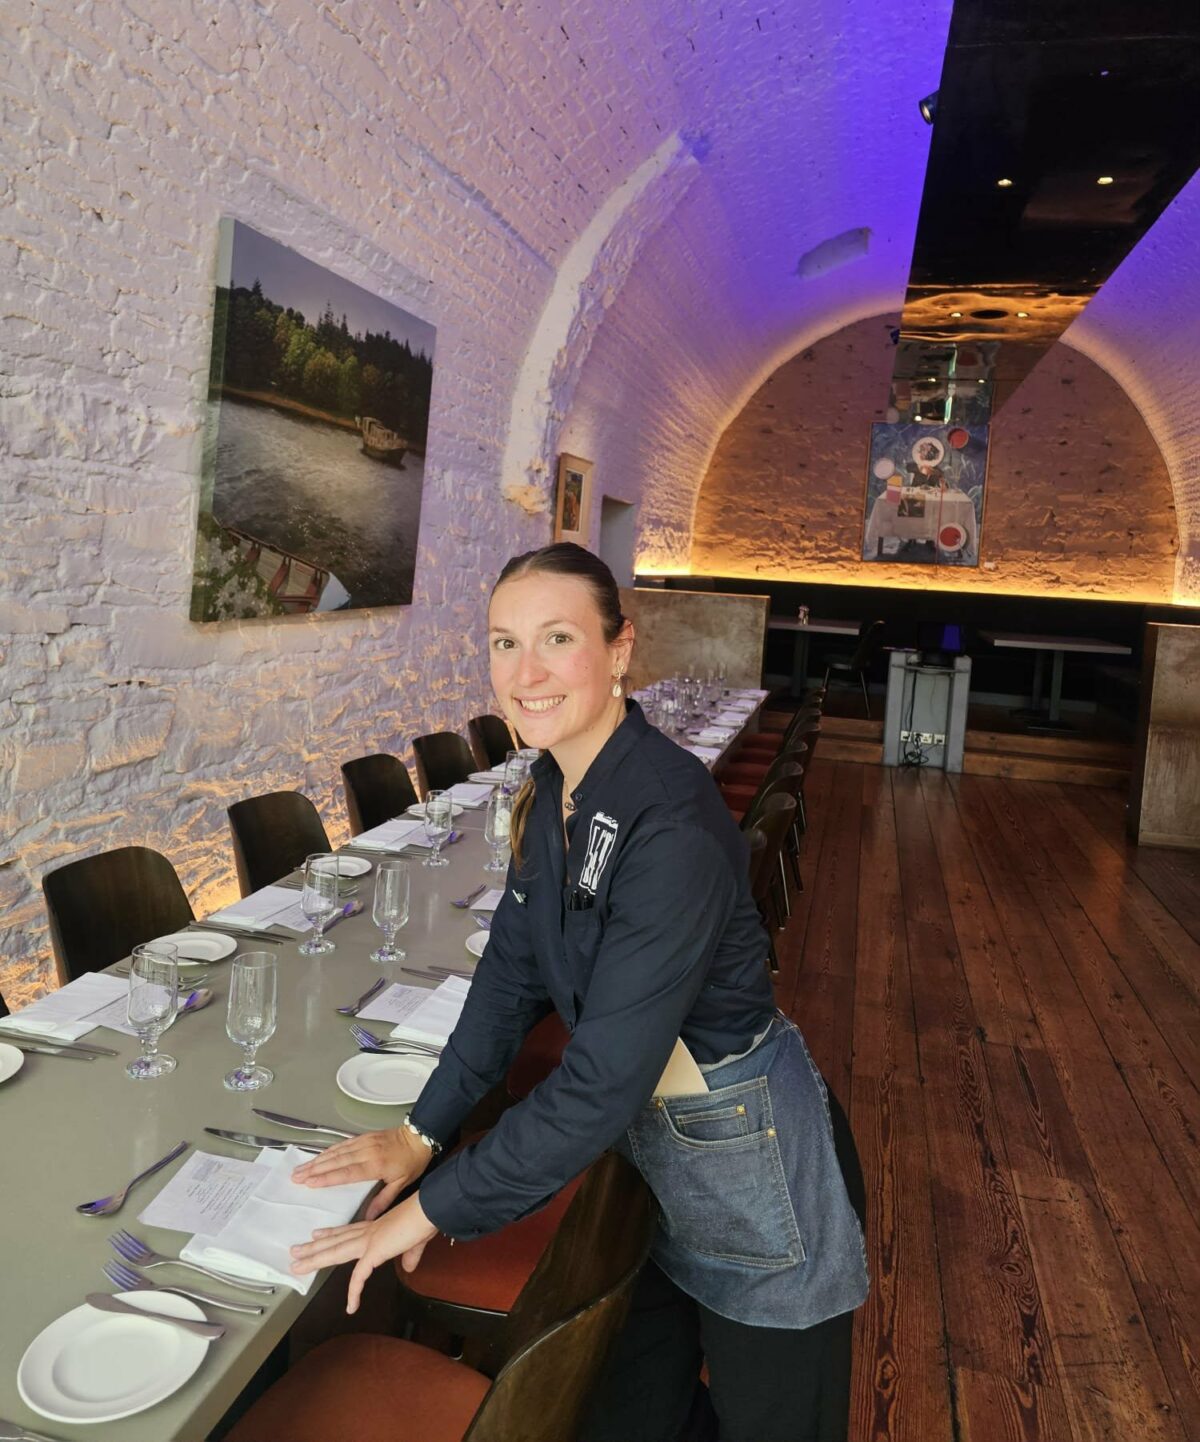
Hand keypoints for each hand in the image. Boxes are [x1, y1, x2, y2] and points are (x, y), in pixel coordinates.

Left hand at [290, 1192, 438, 1313]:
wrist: (428, 1211)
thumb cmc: (424, 1220)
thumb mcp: (415, 1242)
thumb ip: (410, 1255)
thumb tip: (409, 1268)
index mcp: (375, 1228)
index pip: (348, 1231)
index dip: (331, 1234)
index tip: (316, 1234)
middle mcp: (368, 1233)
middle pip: (335, 1241)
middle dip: (314, 1247)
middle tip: (295, 1251)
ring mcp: (368, 1241)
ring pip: (335, 1252)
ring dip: (315, 1259)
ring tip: (296, 1265)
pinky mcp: (374, 1252)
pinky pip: (360, 1277)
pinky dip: (354, 1292)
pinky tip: (351, 1307)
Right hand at [291, 1127, 432, 1219]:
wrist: (420, 1136)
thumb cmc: (412, 1162)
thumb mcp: (402, 1184)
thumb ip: (383, 1199)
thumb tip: (368, 1217)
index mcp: (375, 1165)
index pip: (346, 1173)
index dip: (327, 1178)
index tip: (309, 1183)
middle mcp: (366, 1151)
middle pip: (336, 1161)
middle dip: (314, 1169)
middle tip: (295, 1177)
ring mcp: (364, 1142)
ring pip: (336, 1152)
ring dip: (317, 1160)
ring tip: (301, 1168)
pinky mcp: (364, 1137)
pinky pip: (343, 1144)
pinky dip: (328, 1151)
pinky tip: (318, 1157)